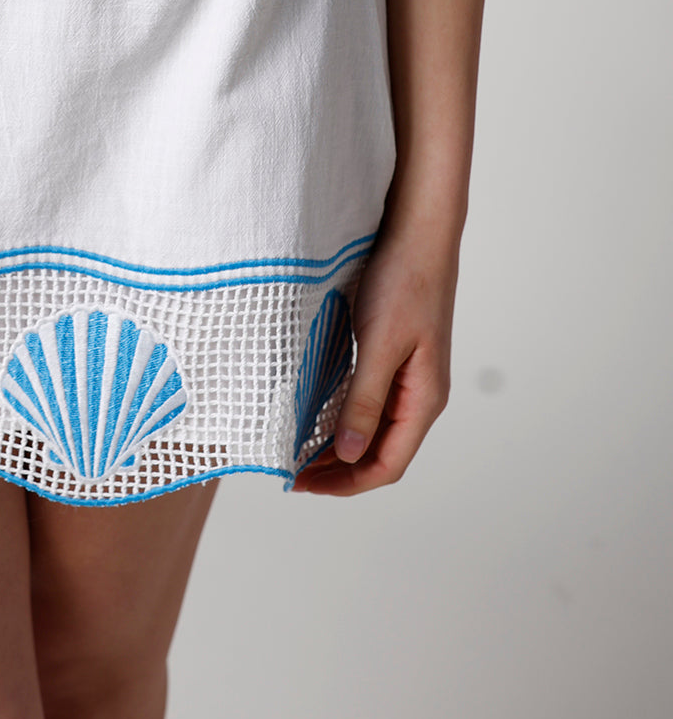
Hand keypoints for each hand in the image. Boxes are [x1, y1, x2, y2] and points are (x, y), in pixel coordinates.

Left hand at [291, 220, 458, 494]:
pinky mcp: (396, 357)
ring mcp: (410, 377)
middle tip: (294, 473)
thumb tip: (347, 454)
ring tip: (300, 452)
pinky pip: (371, 402)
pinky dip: (344, 418)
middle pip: (381, 453)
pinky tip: (317, 415)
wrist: (417, 235)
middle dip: (339, 470)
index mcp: (424, 399)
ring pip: (375, 430)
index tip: (302, 482)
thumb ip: (364, 400)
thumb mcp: (379, 344)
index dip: (346, 482)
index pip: (387, 465)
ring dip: (340, 447)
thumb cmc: (404, 282)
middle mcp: (421, 395)